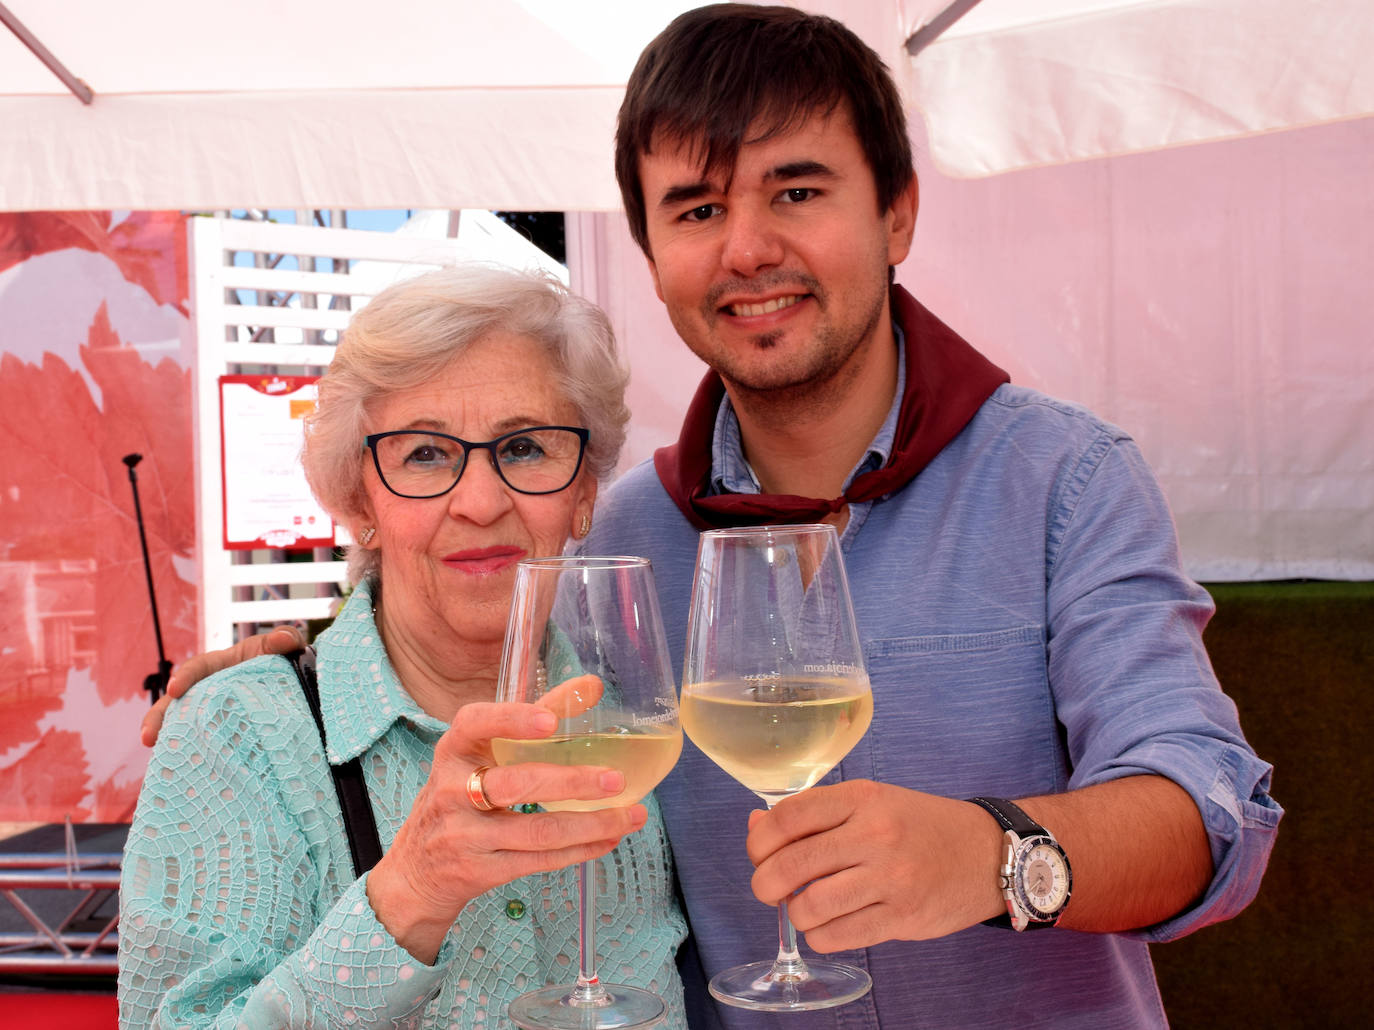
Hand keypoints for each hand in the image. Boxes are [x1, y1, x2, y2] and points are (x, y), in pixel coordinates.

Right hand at [140, 625, 304, 746]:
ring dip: (169, 742)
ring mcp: (213, 715)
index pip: (198, 668)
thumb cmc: (282, 661)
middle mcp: (209, 691)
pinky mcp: (222, 735)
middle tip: (148, 737)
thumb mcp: (286, 646)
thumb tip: (282, 640)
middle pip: (177, 703)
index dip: (185, 677)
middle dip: (159, 718)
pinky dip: (196, 758)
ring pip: (184, 727)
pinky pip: (204, 746)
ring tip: (160, 760)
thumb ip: (286, 639)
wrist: (296, 686)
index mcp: (221, 666)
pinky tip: (189, 774)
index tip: (174, 689)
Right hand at [367, 699, 646, 963]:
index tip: (551, 721)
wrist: (414, 874)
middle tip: (617, 779)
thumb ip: (534, 719)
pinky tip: (608, 839)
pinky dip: (579, 850)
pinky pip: (538, 861)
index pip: (475, 724)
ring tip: (632, 815)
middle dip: (571, 782)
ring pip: (536, 831)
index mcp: (453, 751)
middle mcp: (451, 791)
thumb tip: (591, 685)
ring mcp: (463, 836)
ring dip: (590, 824)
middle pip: (516, 784)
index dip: (512, 719)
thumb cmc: (459, 798)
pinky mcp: (479, 872)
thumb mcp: (480, 757)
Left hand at [745, 780, 1004, 951]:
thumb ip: (815, 813)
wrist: (988, 852)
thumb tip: (756, 825)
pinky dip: (820, 936)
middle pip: (790, 865)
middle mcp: (874, 834)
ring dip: (795, 914)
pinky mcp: (903, 917)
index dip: (759, 841)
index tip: (758, 854)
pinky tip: (829, 924)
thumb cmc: (920, 825)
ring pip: (809, 907)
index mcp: (862, 798)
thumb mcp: (871, 802)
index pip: (787, 817)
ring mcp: (890, 878)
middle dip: (764, 884)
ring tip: (806, 907)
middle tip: (769, 889)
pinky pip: (837, 936)